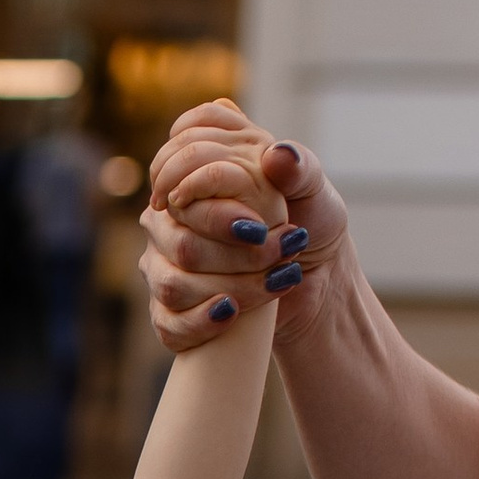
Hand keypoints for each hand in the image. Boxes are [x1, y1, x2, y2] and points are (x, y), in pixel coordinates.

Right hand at [140, 100, 350, 354]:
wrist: (316, 277)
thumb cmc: (311, 223)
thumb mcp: (313, 191)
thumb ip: (298, 169)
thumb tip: (278, 155)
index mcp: (194, 174)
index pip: (176, 187)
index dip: (214, 211)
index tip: (258, 228)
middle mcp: (169, 217)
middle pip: (179, 240)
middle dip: (234, 255)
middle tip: (280, 252)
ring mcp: (162, 263)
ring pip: (172, 284)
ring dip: (230, 287)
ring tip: (275, 281)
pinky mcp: (169, 309)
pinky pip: (167, 323)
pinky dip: (201, 322)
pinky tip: (232, 313)